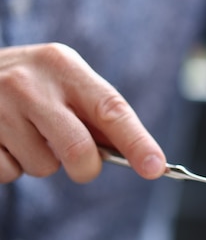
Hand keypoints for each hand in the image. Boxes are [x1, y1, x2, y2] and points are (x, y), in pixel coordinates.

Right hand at [0, 43, 165, 182]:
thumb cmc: (30, 86)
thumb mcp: (62, 81)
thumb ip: (95, 114)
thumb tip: (140, 156)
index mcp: (63, 66)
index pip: (111, 109)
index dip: (137, 142)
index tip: (156, 167)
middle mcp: (29, 83)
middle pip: (78, 150)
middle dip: (86, 168)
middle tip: (80, 163)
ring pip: (43, 167)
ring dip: (43, 163)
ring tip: (27, 135)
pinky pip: (10, 173)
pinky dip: (13, 167)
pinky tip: (4, 141)